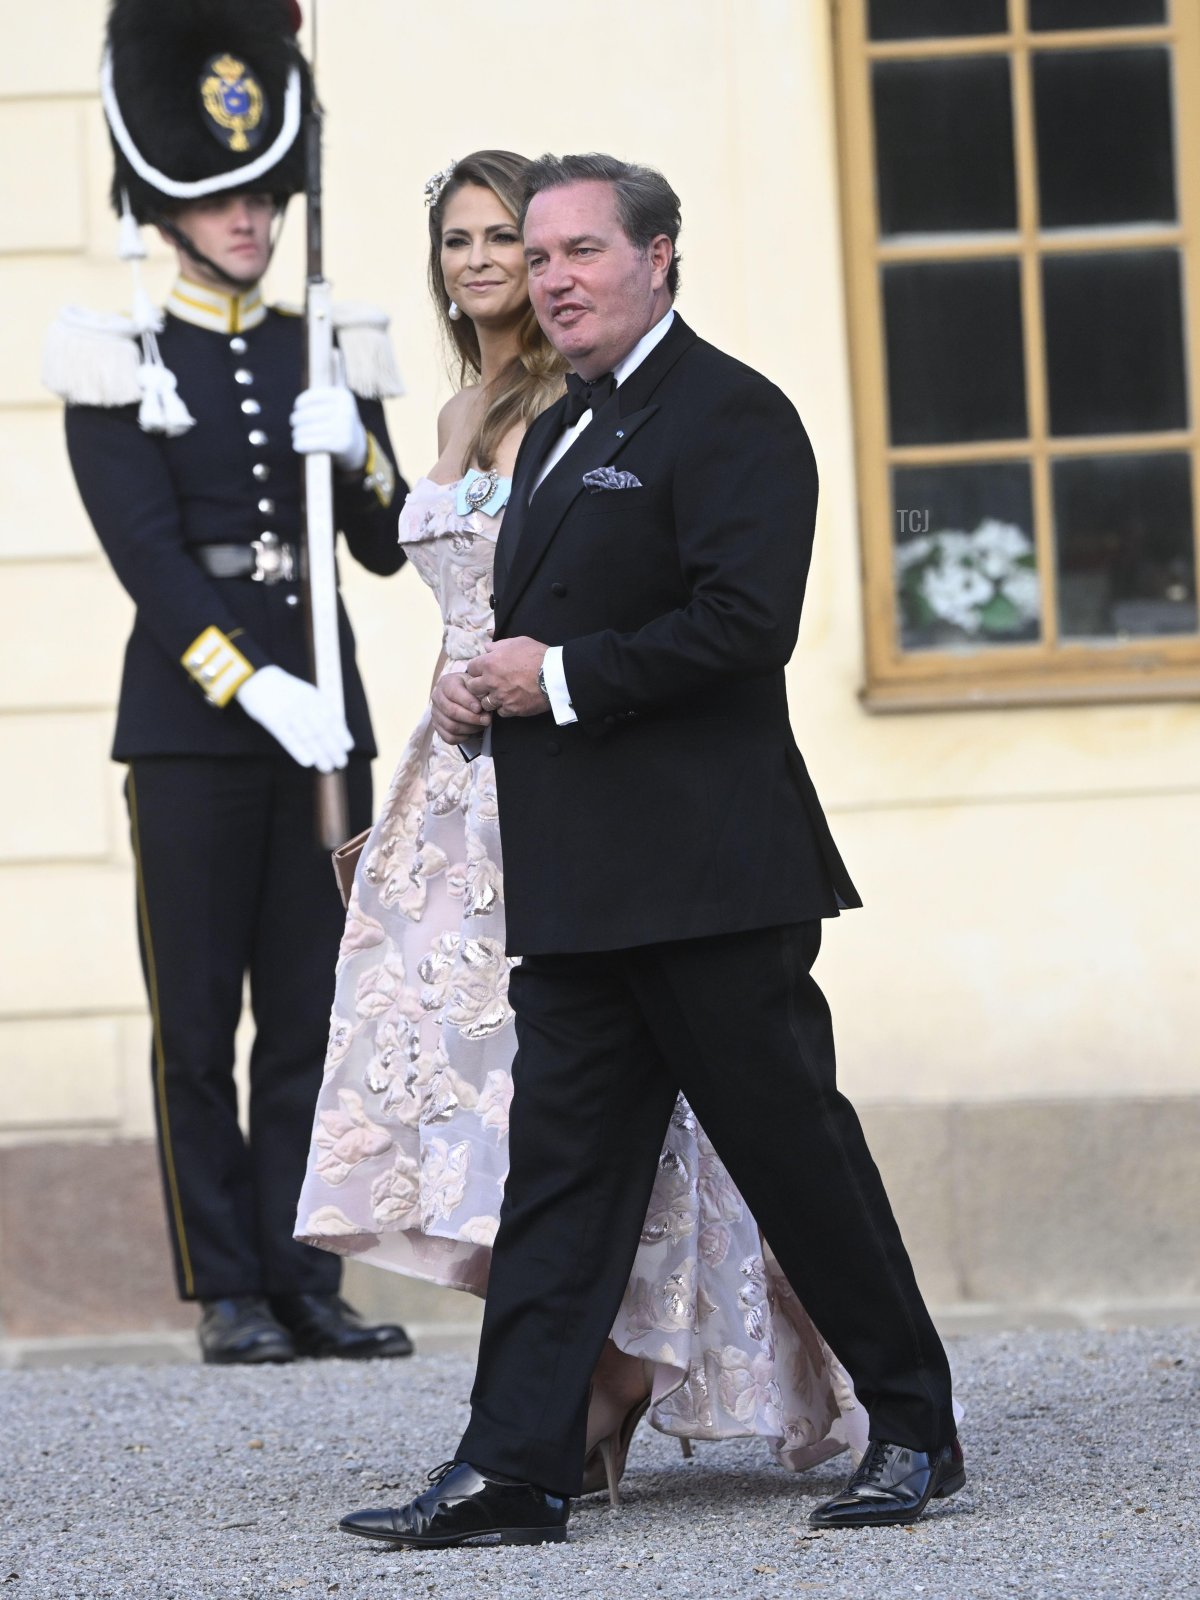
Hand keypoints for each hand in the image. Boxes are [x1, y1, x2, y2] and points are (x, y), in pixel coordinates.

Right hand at [236, 665, 352, 771]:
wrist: (256, 678)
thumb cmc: (284, 690)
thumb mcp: (305, 692)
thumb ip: (318, 708)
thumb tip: (338, 727)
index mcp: (313, 696)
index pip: (332, 717)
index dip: (341, 733)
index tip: (348, 747)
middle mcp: (303, 704)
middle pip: (322, 730)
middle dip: (333, 748)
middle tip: (341, 762)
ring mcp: (288, 712)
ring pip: (308, 737)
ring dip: (319, 754)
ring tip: (327, 767)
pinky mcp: (273, 721)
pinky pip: (288, 738)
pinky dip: (299, 751)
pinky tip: (308, 762)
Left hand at [290, 385, 367, 471]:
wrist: (356, 443)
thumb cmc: (337, 420)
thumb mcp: (334, 404)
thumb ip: (317, 400)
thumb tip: (297, 410)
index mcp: (343, 396)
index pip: (314, 397)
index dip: (301, 401)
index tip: (297, 407)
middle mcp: (345, 411)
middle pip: (309, 414)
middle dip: (297, 419)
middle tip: (293, 422)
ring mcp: (344, 428)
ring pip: (308, 430)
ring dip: (297, 433)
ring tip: (296, 434)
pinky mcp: (340, 444)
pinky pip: (313, 444)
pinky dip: (301, 445)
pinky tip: (297, 445)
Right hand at [431, 668, 491, 745]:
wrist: (462, 694)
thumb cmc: (471, 688)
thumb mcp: (475, 684)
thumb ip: (479, 692)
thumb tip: (484, 707)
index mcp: (446, 683)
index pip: (453, 692)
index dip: (467, 702)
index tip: (479, 708)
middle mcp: (437, 697)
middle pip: (452, 712)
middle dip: (471, 718)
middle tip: (486, 720)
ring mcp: (435, 713)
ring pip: (451, 726)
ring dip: (469, 728)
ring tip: (481, 725)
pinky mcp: (437, 727)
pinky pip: (449, 737)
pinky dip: (463, 738)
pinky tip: (472, 732)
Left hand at [465, 637, 549, 718]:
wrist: (554, 675)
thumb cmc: (537, 655)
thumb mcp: (517, 642)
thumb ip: (498, 645)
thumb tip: (486, 646)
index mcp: (490, 663)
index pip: (471, 668)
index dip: (476, 669)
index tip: (482, 671)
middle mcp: (491, 681)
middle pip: (472, 688)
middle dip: (478, 686)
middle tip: (487, 685)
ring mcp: (500, 697)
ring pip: (484, 703)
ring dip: (490, 699)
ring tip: (499, 695)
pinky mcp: (511, 709)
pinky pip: (500, 712)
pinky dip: (503, 708)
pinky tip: (510, 702)